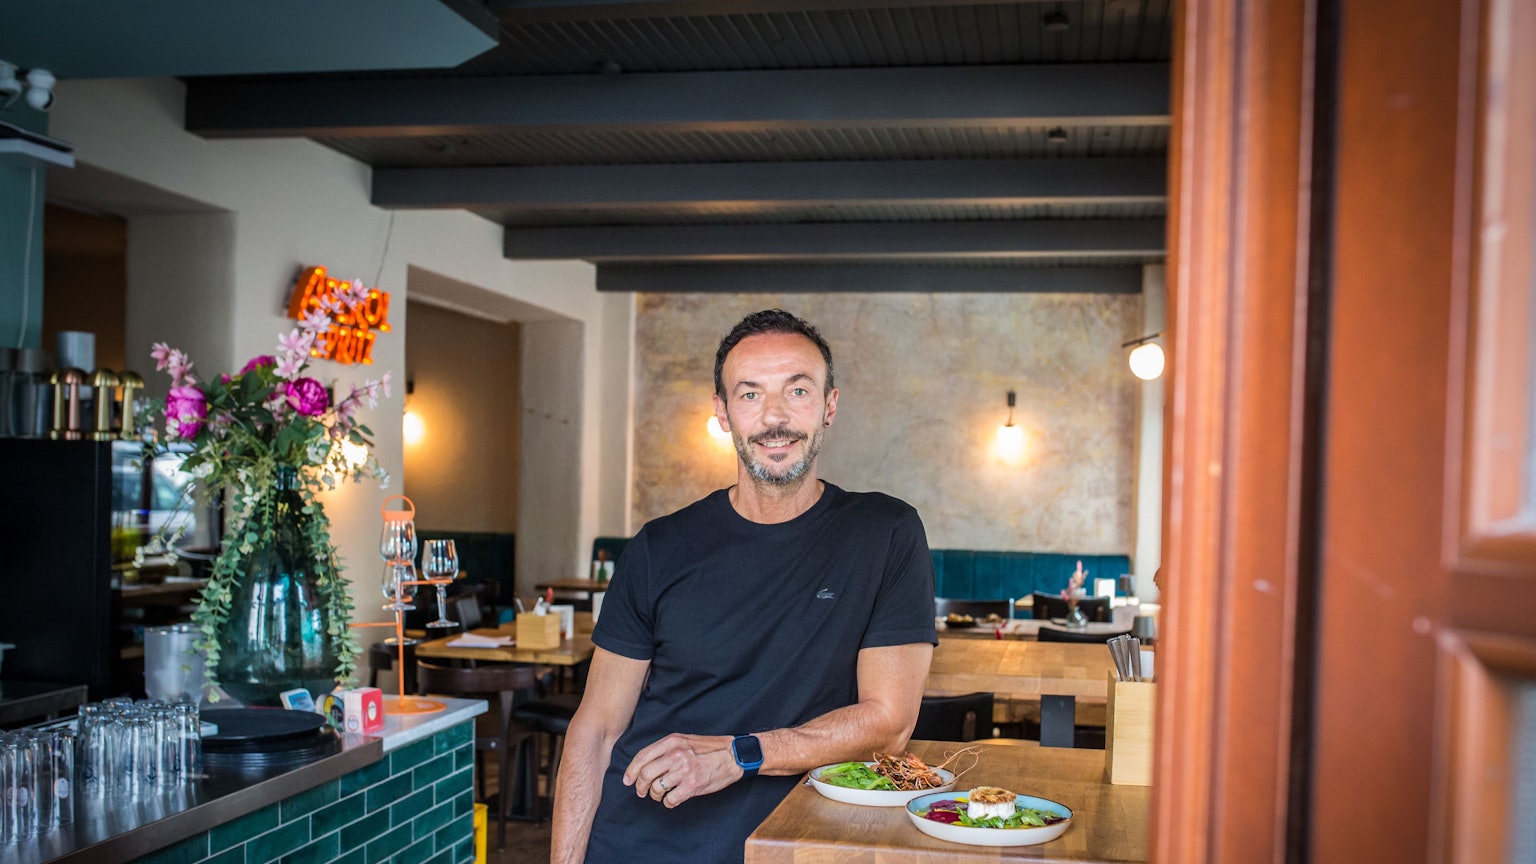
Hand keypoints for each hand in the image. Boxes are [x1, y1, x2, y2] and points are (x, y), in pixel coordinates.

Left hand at [623, 733, 741, 807]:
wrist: (733, 756)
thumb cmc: (709, 749)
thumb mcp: (684, 740)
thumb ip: (665, 749)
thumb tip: (644, 764)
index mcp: (672, 742)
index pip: (642, 757)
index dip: (631, 771)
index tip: (628, 780)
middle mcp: (676, 754)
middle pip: (645, 774)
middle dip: (640, 786)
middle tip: (642, 792)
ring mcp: (684, 770)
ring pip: (656, 789)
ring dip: (655, 795)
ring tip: (661, 795)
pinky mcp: (692, 785)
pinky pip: (670, 800)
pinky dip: (668, 802)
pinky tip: (673, 799)